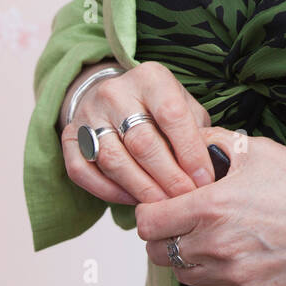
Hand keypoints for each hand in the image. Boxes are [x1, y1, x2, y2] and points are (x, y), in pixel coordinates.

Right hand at [61, 61, 212, 206]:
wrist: (114, 97)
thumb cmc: (157, 107)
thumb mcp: (183, 106)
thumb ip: (198, 131)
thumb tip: (214, 167)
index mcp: (150, 78)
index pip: (172, 114)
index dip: (190, 151)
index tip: (204, 179)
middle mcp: (115, 92)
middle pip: (142, 142)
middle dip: (168, 177)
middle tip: (186, 200)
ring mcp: (89, 114)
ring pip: (114, 160)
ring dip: (142, 190)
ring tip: (164, 207)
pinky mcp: (71, 137)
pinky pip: (85, 172)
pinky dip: (110, 192)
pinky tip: (133, 201)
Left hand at [137, 128, 285, 285]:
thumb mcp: (256, 150)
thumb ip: (212, 142)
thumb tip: (185, 137)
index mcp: (210, 208)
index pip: (148, 221)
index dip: (150, 210)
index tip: (162, 203)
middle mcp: (214, 247)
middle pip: (157, 252)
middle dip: (164, 234)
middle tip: (182, 219)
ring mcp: (231, 276)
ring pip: (182, 274)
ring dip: (187, 256)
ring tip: (210, 235)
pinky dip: (212, 276)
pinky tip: (233, 254)